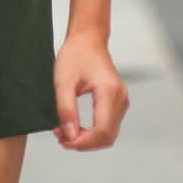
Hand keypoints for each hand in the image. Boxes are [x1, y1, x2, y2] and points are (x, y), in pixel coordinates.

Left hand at [52, 33, 128, 150]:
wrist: (87, 39)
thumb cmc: (75, 54)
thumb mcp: (63, 81)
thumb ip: (66, 110)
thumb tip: (71, 136)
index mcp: (109, 91)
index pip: (102, 130)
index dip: (83, 142)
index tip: (63, 141)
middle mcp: (120, 98)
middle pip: (107, 136)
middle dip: (83, 143)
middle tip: (60, 137)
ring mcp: (122, 100)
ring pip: (108, 134)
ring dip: (87, 139)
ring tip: (65, 132)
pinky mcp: (118, 102)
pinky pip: (108, 126)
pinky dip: (92, 132)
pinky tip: (75, 127)